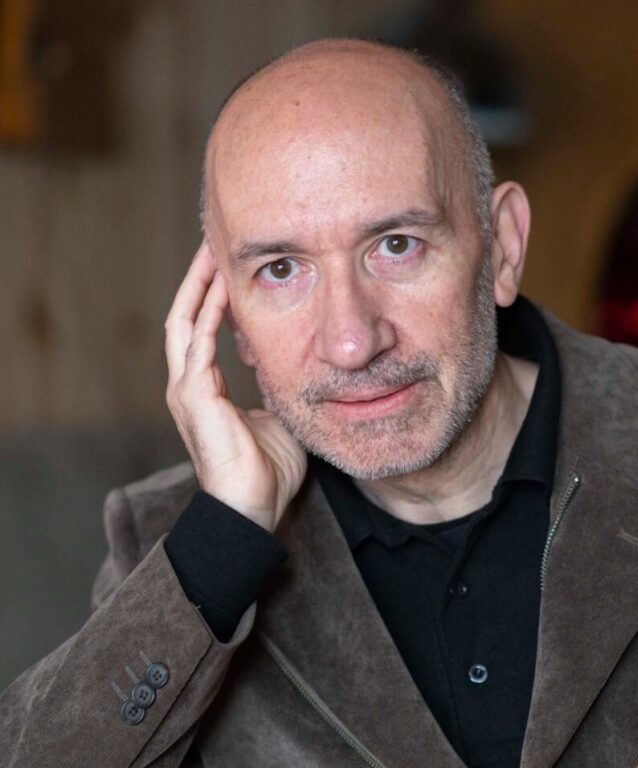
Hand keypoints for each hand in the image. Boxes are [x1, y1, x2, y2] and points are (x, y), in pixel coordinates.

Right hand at [165, 242, 306, 530]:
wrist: (253, 509)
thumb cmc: (266, 469)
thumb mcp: (275, 413)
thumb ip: (275, 385)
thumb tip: (293, 362)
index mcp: (205, 388)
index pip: (201, 329)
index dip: (212, 296)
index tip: (229, 266)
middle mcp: (189, 383)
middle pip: (185, 316)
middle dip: (199, 279)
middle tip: (214, 243)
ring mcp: (187, 390)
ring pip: (185, 322)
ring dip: (200, 286)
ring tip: (212, 252)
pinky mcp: (195, 397)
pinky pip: (199, 344)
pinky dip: (209, 313)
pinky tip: (223, 288)